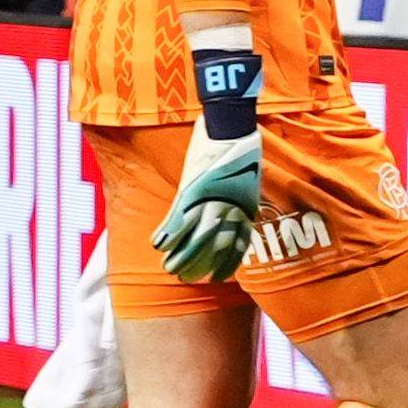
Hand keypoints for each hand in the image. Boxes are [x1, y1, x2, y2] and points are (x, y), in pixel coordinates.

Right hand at [151, 117, 265, 277]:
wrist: (231, 129)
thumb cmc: (241, 149)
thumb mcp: (249, 180)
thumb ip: (242, 197)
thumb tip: (239, 207)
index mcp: (244, 208)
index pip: (238, 244)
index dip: (227, 263)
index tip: (219, 277)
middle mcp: (228, 209)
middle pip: (214, 246)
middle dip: (199, 265)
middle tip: (186, 278)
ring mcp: (209, 201)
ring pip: (195, 238)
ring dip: (180, 256)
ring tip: (169, 268)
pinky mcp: (192, 191)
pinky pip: (178, 218)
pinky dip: (167, 233)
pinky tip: (158, 245)